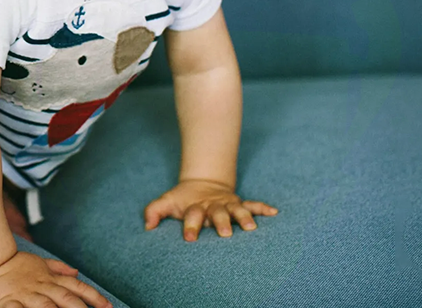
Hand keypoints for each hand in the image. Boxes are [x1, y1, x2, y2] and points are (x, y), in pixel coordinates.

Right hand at [0, 251, 111, 307]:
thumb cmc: (15, 265)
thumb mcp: (39, 262)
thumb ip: (59, 269)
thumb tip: (76, 273)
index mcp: (49, 279)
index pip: (76, 288)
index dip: (93, 297)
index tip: (107, 306)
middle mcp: (41, 288)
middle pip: (66, 299)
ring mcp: (25, 295)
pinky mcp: (8, 303)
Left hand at [143, 178, 277, 241]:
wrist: (201, 183)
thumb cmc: (183, 200)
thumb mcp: (167, 202)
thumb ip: (154, 211)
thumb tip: (147, 226)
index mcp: (196, 207)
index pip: (192, 215)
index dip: (190, 226)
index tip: (190, 238)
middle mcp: (213, 206)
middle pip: (217, 213)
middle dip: (221, 222)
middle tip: (224, 233)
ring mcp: (227, 204)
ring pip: (237, 209)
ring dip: (244, 217)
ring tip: (251, 227)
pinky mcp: (239, 203)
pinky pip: (252, 204)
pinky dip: (262, 207)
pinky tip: (274, 212)